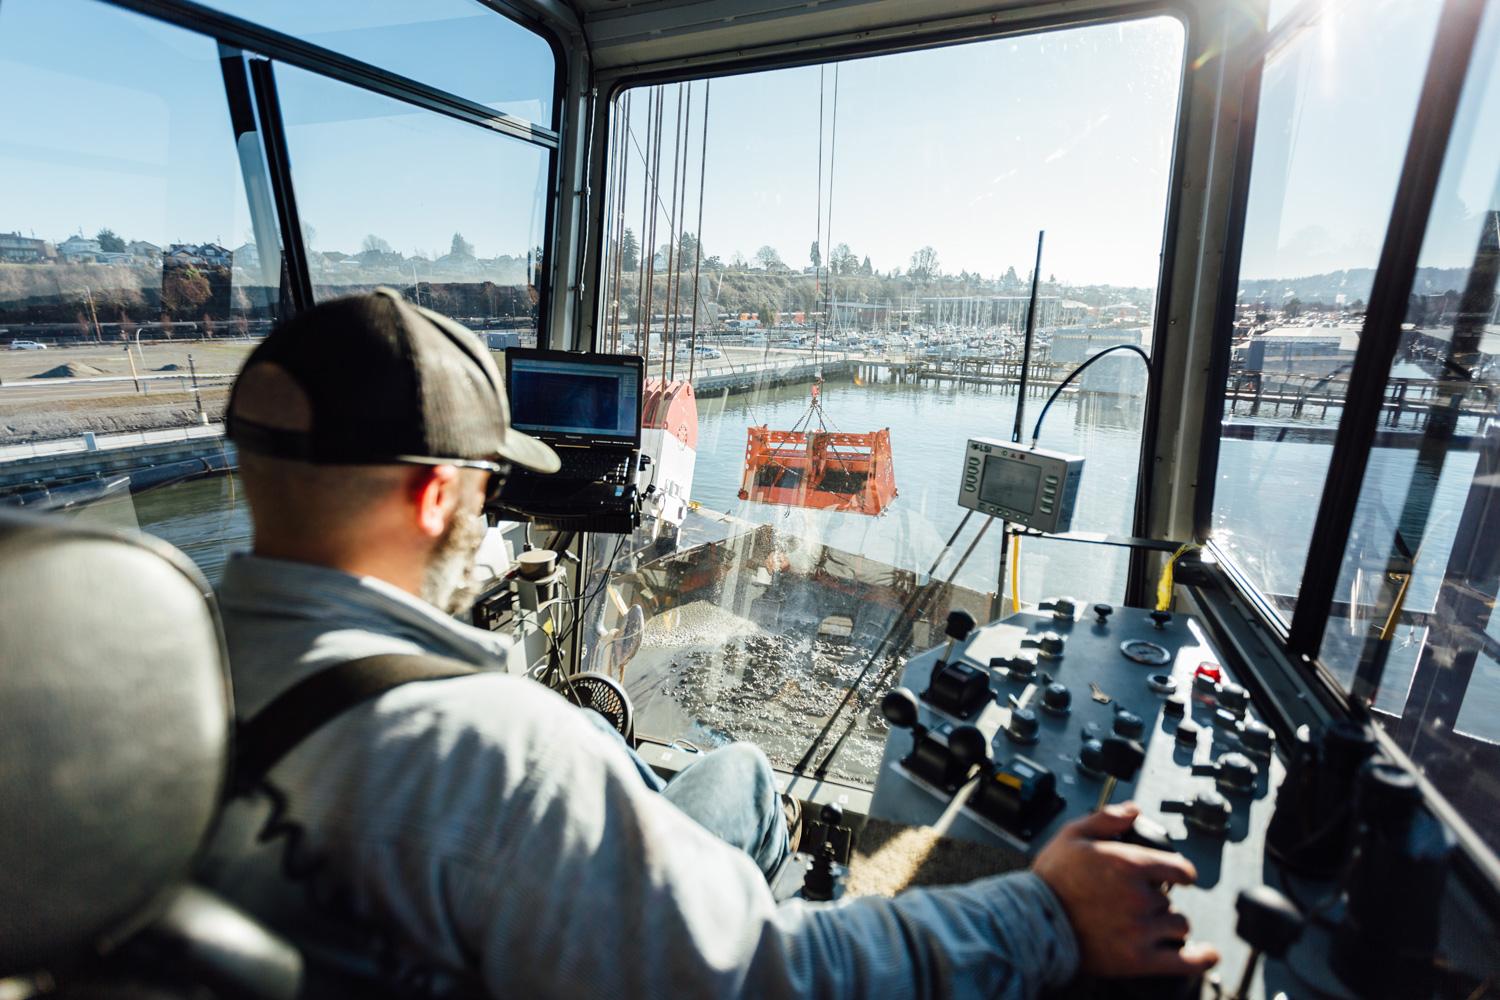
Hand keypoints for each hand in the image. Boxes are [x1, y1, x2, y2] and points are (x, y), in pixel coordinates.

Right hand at [1033, 802, 1220, 977]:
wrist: (1032, 922)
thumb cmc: (1049, 880)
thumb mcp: (1072, 836)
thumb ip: (1107, 818)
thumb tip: (1134, 810)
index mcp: (1129, 865)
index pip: (1179, 868)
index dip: (1178, 871)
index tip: (1175, 875)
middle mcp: (1141, 898)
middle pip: (1173, 900)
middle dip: (1160, 899)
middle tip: (1137, 902)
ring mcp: (1142, 930)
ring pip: (1178, 925)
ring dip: (1169, 924)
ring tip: (1149, 924)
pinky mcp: (1138, 959)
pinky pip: (1184, 960)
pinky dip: (1200, 958)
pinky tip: (1206, 953)